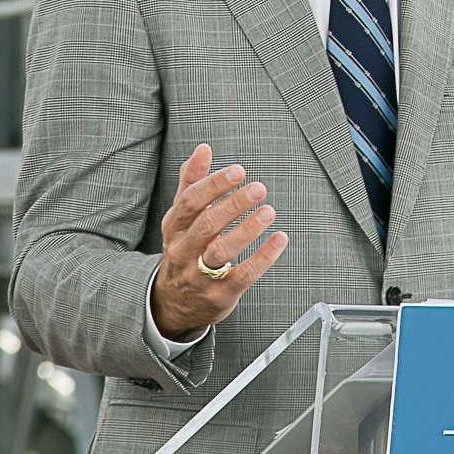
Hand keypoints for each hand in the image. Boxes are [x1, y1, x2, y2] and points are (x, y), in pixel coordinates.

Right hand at [150, 143, 288, 339]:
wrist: (173, 304)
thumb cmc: (185, 249)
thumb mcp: (181, 218)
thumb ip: (192, 183)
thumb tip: (203, 149)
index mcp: (174, 227)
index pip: (191, 202)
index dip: (214, 184)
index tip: (239, 171)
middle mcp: (183, 250)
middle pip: (207, 224)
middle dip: (233, 205)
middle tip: (258, 188)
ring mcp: (200, 275)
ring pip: (221, 251)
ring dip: (247, 230)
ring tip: (269, 211)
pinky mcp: (219, 294)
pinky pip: (242, 275)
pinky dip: (263, 257)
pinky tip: (280, 239)